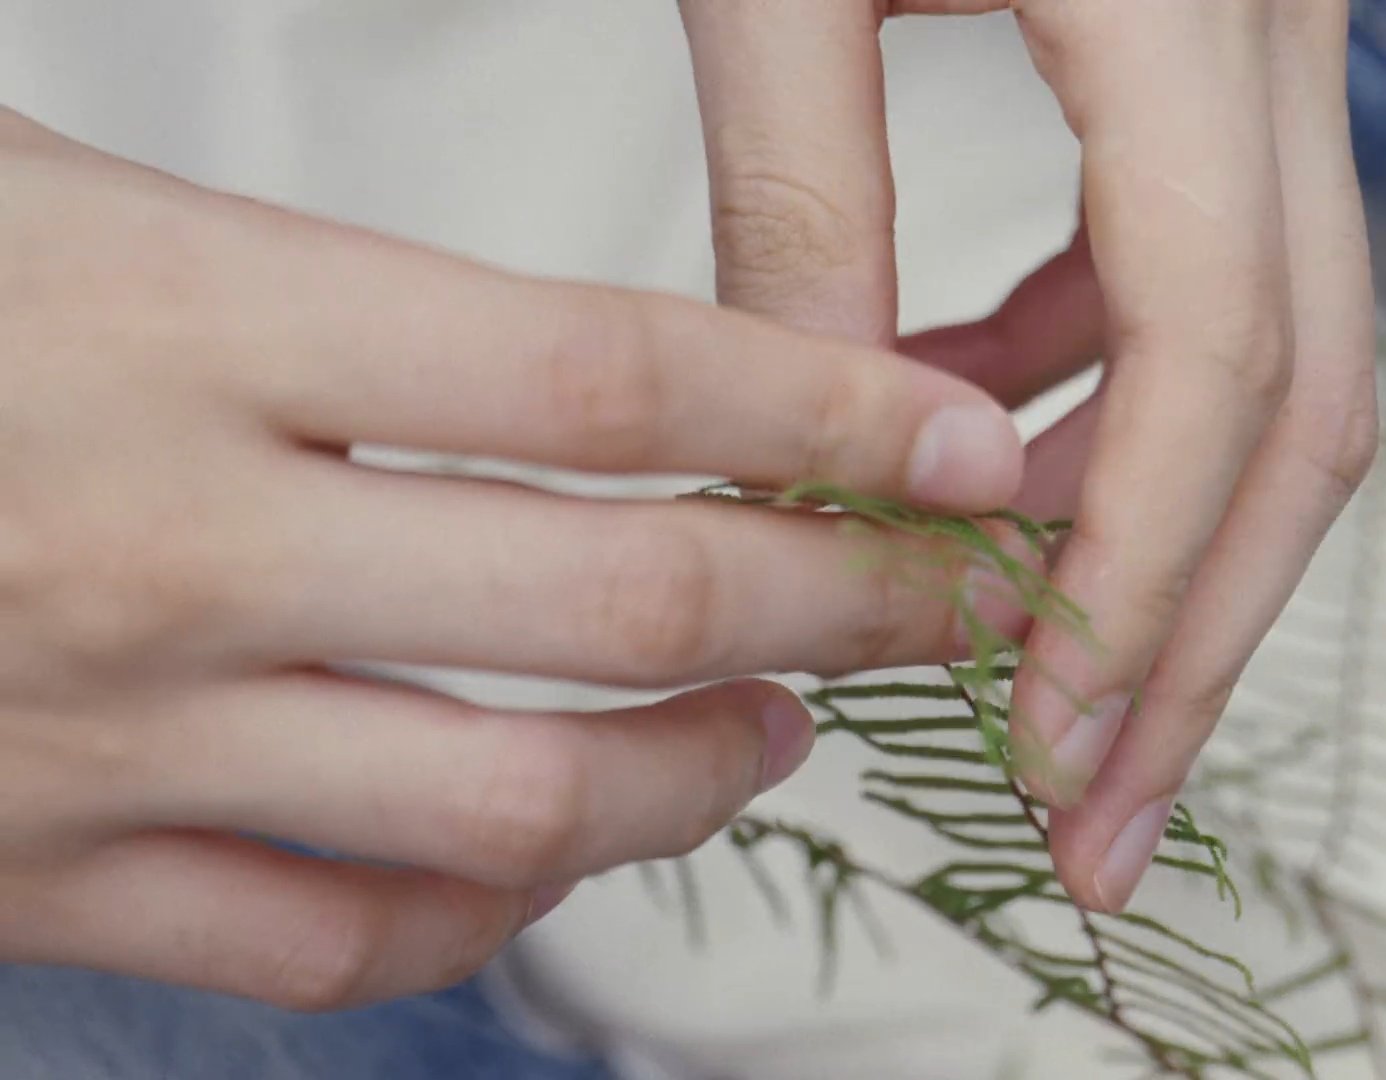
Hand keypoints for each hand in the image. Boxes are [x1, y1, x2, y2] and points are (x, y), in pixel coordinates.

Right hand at [0, 110, 1027, 1007]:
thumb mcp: (61, 198)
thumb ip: (314, 261)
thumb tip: (588, 348)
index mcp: (181, 323)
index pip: (608, 377)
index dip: (827, 415)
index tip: (959, 445)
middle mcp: (169, 548)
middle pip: (615, 602)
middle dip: (838, 602)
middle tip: (944, 594)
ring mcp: (111, 739)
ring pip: (512, 807)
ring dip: (698, 776)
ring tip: (779, 723)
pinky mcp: (48, 875)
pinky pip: (339, 940)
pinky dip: (491, 906)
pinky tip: (553, 842)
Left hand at [681, 1, 1376, 910]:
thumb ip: (799, 205)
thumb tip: (817, 469)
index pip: (1209, 354)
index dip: (1134, 573)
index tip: (1046, 739)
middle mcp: (1281, 34)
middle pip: (1303, 402)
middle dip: (1198, 633)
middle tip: (1103, 815)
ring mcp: (1277, 53)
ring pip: (1282, 359)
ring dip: (1160, 531)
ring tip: (1022, 663)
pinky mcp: (1225, 67)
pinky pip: (1203, 274)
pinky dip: (1099, 389)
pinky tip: (976, 434)